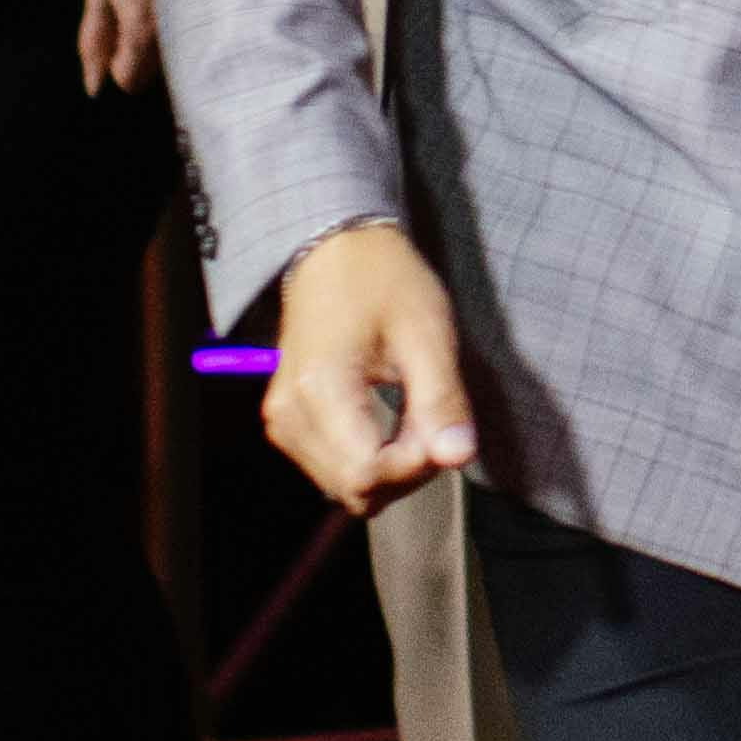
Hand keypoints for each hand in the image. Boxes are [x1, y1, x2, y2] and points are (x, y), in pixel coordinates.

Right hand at [260, 224, 481, 511]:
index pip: (366, 474)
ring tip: (415, 418)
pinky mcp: (286, 424)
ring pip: (344, 488)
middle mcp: (289, 415)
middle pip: (354, 489)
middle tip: (434, 423)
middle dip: (406, 472)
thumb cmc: (383, 283)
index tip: (440, 430)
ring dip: (390, 471)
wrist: (335, 251)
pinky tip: (392, 425)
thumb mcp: (427, 334)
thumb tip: (457, 457)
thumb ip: (442, 401)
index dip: (414, 467)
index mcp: (319, 389)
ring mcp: (282, 422)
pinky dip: (370, 462)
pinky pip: (333, 471)